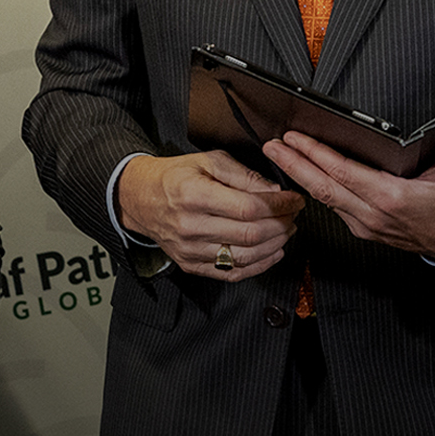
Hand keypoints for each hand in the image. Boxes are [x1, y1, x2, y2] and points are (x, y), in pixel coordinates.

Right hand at [117, 151, 302, 279]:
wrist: (140, 198)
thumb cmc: (174, 176)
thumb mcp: (208, 161)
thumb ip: (244, 175)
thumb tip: (274, 191)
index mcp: (195, 194)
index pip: (249, 207)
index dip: (280, 205)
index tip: (294, 199)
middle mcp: (191, 226)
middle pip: (251, 234)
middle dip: (282, 225)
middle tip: (293, 214)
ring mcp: (190, 250)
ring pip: (245, 257)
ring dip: (274, 246)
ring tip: (285, 231)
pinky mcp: (191, 265)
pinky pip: (232, 274)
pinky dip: (258, 266)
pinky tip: (271, 252)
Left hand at [262, 129, 434, 256]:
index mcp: (391, 197)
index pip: (343, 173)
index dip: (316, 156)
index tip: (296, 139)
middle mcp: (372, 213)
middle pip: (323, 188)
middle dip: (294, 165)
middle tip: (272, 145)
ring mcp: (365, 224)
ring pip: (324, 199)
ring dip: (300, 177)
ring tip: (280, 155)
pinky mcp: (363, 229)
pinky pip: (333, 208)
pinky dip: (316, 190)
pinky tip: (304, 176)